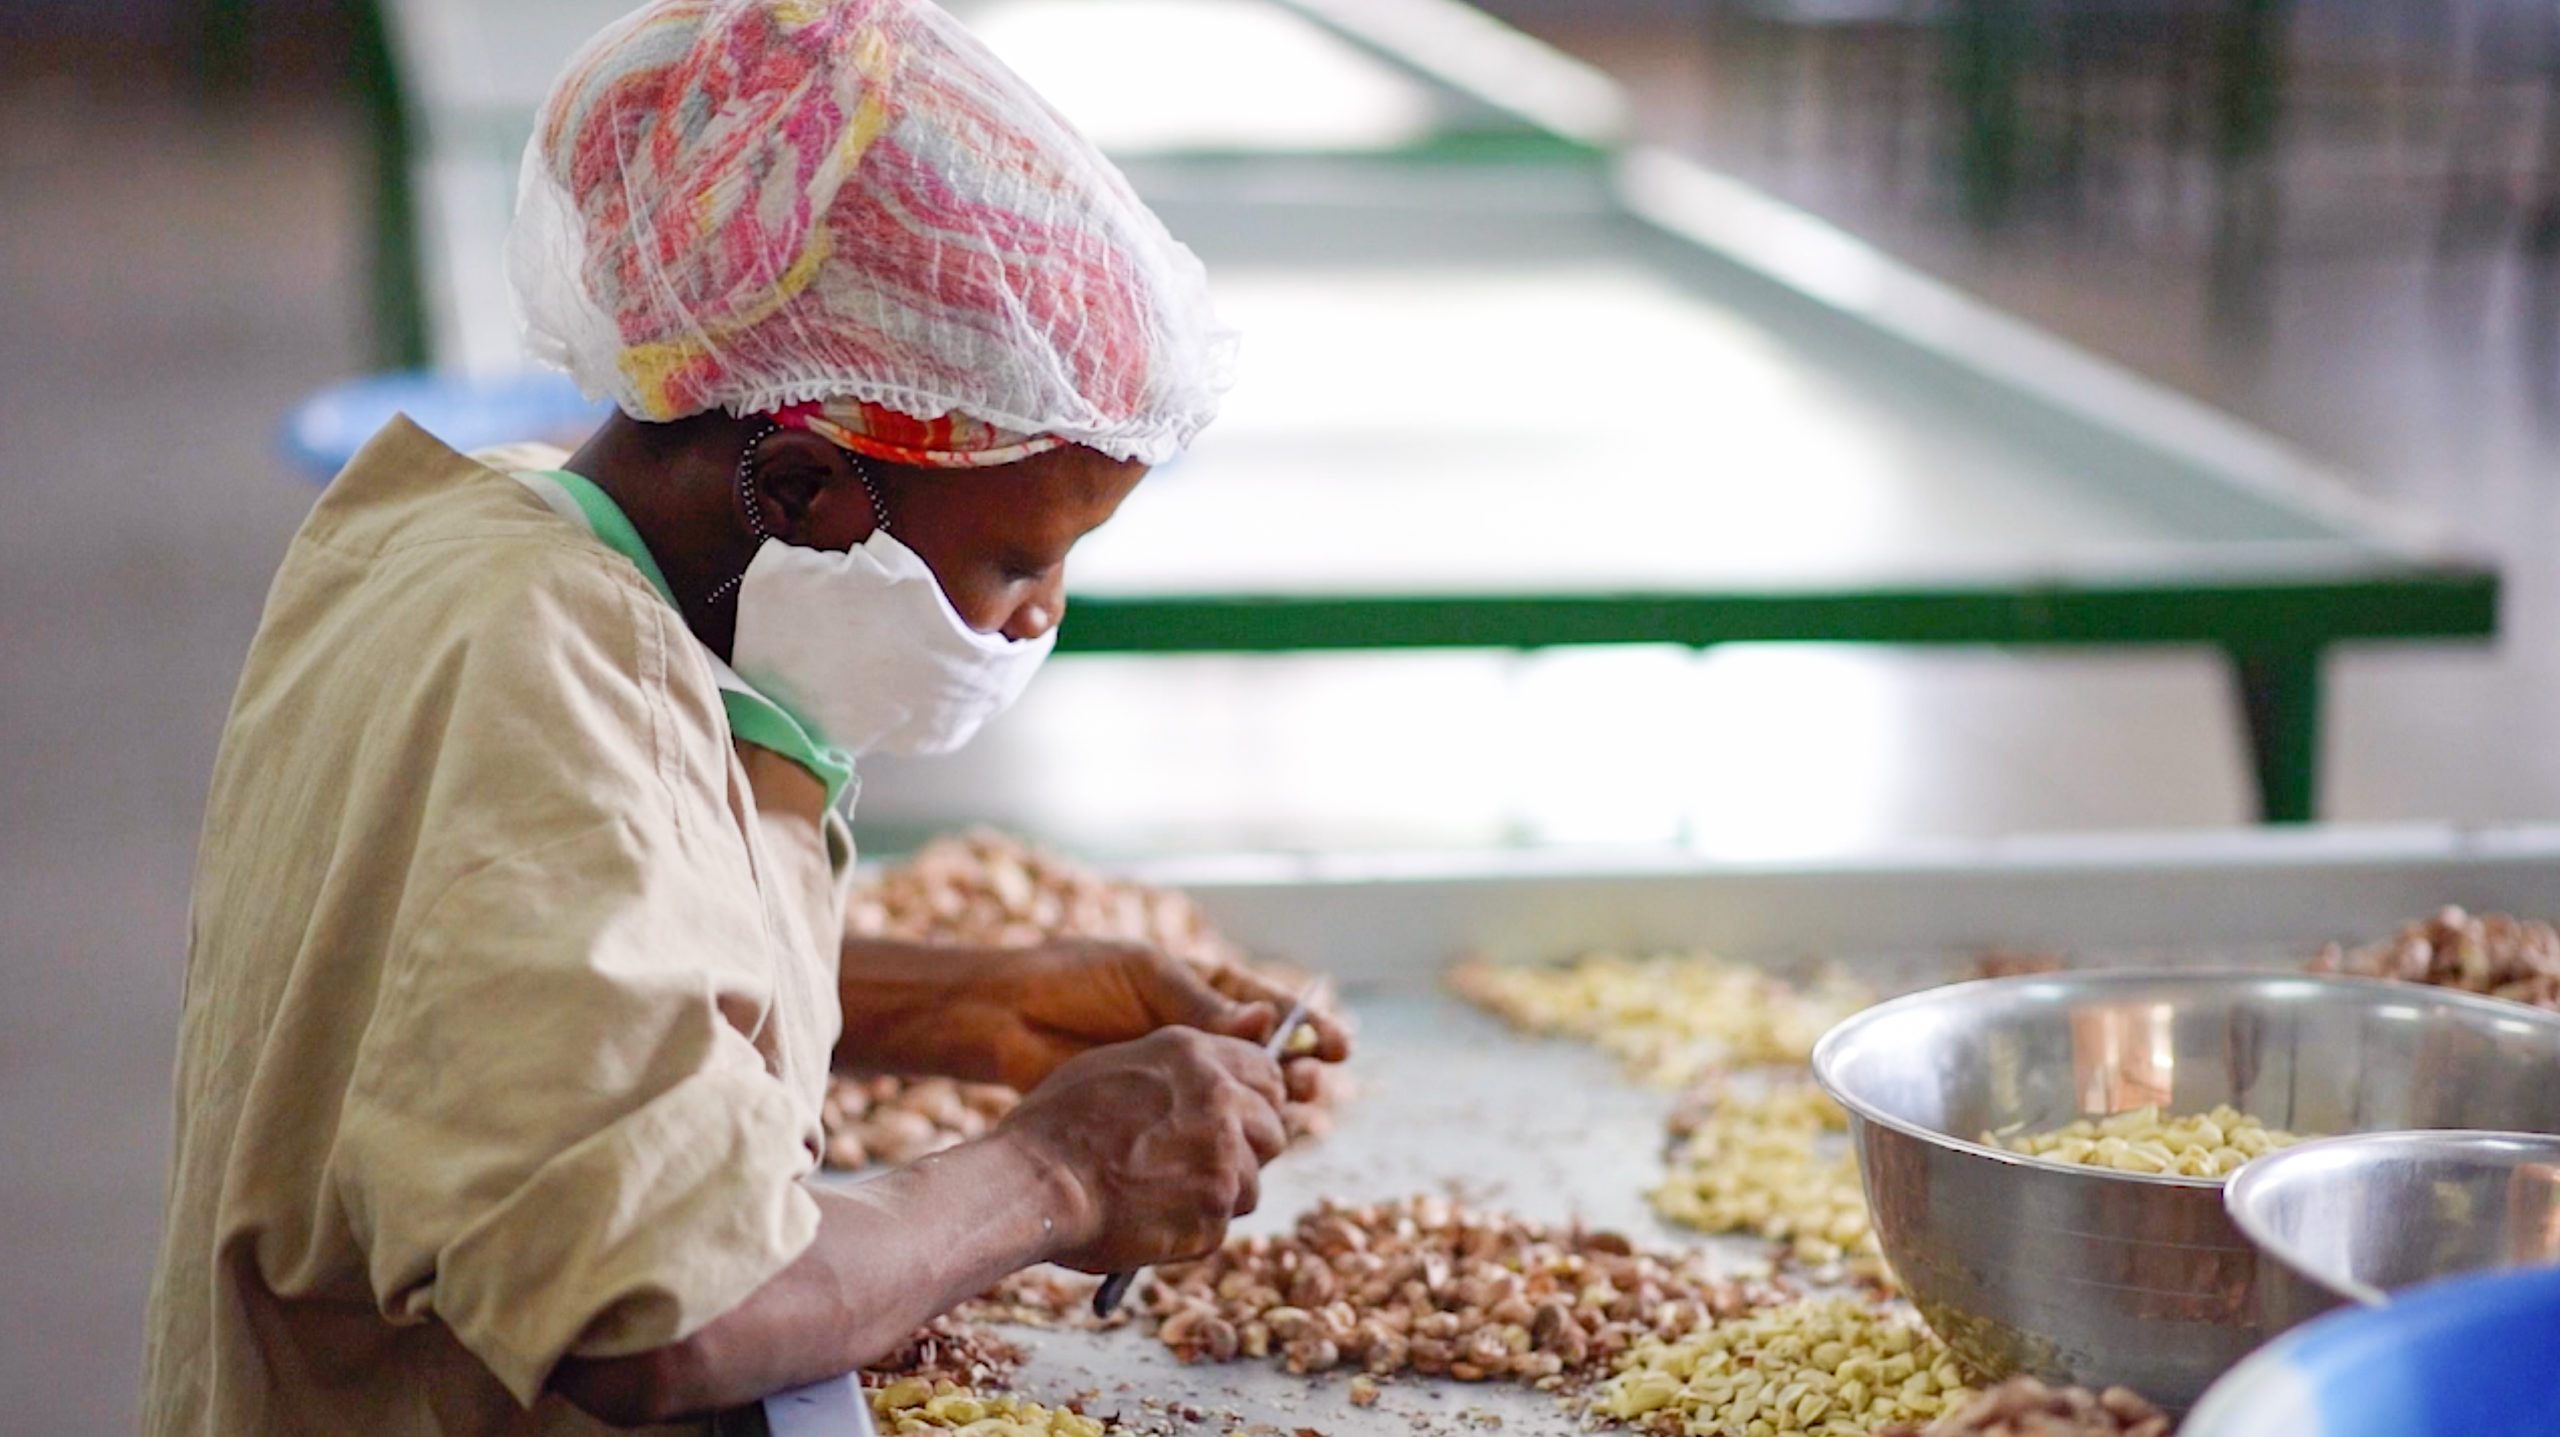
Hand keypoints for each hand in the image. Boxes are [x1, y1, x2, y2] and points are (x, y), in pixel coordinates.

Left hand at [842, 937, 1353, 1091]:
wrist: (1005, 1017)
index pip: (1269, 1011)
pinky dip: (1226, 1138)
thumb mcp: (1141, 977)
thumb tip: (1265, 1019)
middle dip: (1296, 1074)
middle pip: (1265, 1063)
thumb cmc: (1071, 980)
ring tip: (1288, 1112)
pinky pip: (1200, 1130)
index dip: (1308, 1029)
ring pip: (1239, 1101)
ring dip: (1270, 1109)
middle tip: (1310, 1087)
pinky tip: (1244, 1144)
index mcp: (1201, 992)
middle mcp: (1197, 1038)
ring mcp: (1176, 1080)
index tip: (1337, 1047)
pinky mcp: (1152, 1114)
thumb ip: (1199, 1003)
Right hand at [997, 1027, 1289, 1271]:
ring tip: (1164, 1197)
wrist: (1034, 1182)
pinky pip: (1221, 1225)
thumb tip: (1208, 1083)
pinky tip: (1151, 1221)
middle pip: (1273, 1128)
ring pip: (1252, 1182)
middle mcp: (1220, 1100)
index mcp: (1195, 1056)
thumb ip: (1175, 1071)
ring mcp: (1224, 1158)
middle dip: (1248, 1150)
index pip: (1265, 1072)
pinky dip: (1192, 1230)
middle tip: (1206, 1167)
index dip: (1256, 1100)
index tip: (1242, 1120)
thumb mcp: (1116, 1066)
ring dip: (1219, 1194)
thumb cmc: (1056, 1126)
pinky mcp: (1215, 1213)